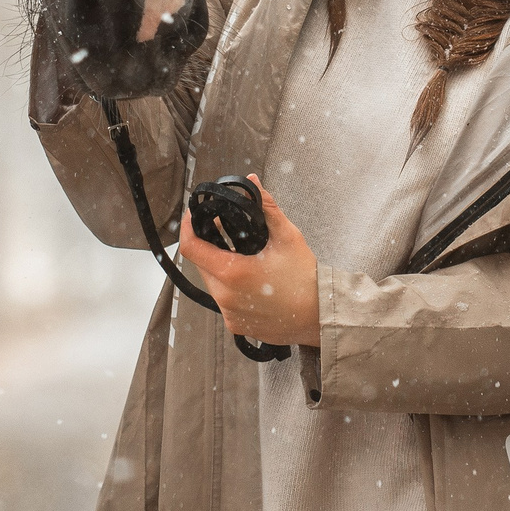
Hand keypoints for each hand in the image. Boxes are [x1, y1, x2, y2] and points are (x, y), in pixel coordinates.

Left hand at [176, 176, 320, 347]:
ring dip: (219, 267)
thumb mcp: (287, 236)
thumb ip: (265, 208)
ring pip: (212, 284)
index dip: (188, 228)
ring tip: (241, 255)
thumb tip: (252, 184)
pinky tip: (249, 280)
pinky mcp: (237, 326)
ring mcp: (230, 314)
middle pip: (201, 264)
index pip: (191, 248)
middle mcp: (225, 297)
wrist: (322, 316)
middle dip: (208, 246)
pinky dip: (230, 288)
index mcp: (232, 273)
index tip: (194, 216)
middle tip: (224, 232)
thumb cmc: (305, 278)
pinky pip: (224, 302)